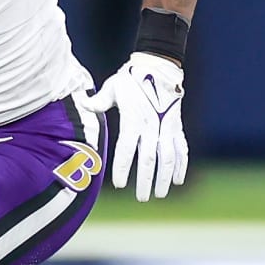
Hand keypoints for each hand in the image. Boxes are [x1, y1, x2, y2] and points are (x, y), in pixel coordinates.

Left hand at [83, 52, 187, 201]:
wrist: (158, 66)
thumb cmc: (131, 78)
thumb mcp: (113, 87)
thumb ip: (98, 101)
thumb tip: (82, 104)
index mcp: (132, 119)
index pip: (126, 149)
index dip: (123, 168)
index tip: (119, 185)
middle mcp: (151, 126)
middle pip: (149, 159)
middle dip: (145, 180)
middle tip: (141, 198)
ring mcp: (166, 127)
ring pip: (168, 157)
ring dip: (165, 177)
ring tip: (160, 194)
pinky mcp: (176, 126)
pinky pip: (181, 148)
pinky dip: (182, 165)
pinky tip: (178, 180)